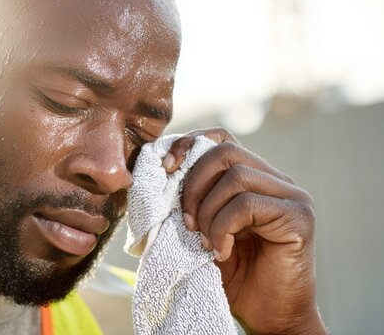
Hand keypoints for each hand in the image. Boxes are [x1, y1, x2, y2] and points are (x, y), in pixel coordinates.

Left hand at [163, 127, 326, 334]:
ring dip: (207, 211)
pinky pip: (248, 203)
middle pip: (225, 152)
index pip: (220, 140)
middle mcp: (275, 180)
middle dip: (193, 184)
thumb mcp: (201, 230)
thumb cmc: (233, 275)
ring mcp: (290, 196)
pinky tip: (221, 251)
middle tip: (185, 222)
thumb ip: (191, 200)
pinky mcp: (298, 216)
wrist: (268, 316)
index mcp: (252, 178)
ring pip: (235, 176)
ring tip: (204, 241)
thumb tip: (158, 170)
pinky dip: (223, 227)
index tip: (166, 167)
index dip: (190, 144)